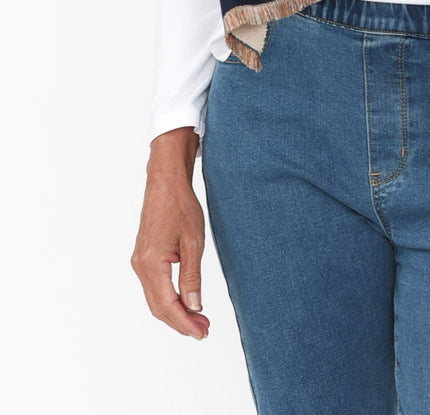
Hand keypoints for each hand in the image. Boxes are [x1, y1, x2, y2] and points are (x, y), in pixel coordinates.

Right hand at [131, 128, 209, 339]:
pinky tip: (185, 301)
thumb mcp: (194, 242)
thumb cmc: (181, 207)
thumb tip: (194, 306)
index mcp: (152, 263)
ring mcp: (139, 262)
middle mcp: (140, 266)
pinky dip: (169, 298)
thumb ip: (192, 277)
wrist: (165, 183)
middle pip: (158, 307)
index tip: (202, 332)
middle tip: (204, 330)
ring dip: (175, 312)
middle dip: (181, 322)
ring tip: (199, 319)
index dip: (185, 323)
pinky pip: (154, 287)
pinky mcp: (143, 257)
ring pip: (155, 299)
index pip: (168, 305)